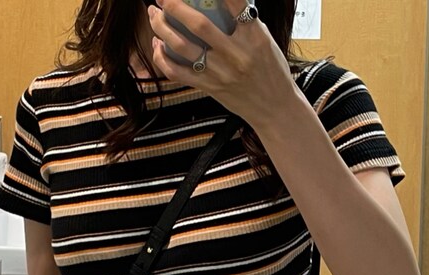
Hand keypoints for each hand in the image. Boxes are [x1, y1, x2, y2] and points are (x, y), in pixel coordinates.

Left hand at [146, 0, 295, 127]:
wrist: (274, 108)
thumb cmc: (271, 71)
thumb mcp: (264, 40)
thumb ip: (244, 22)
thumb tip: (216, 3)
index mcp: (254, 36)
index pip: (234, 2)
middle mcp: (236, 54)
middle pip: (199, 25)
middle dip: (176, 7)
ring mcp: (220, 73)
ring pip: (183, 48)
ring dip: (163, 29)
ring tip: (154, 15)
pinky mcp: (210, 88)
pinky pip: (179, 73)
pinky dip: (163, 59)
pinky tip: (157, 46)